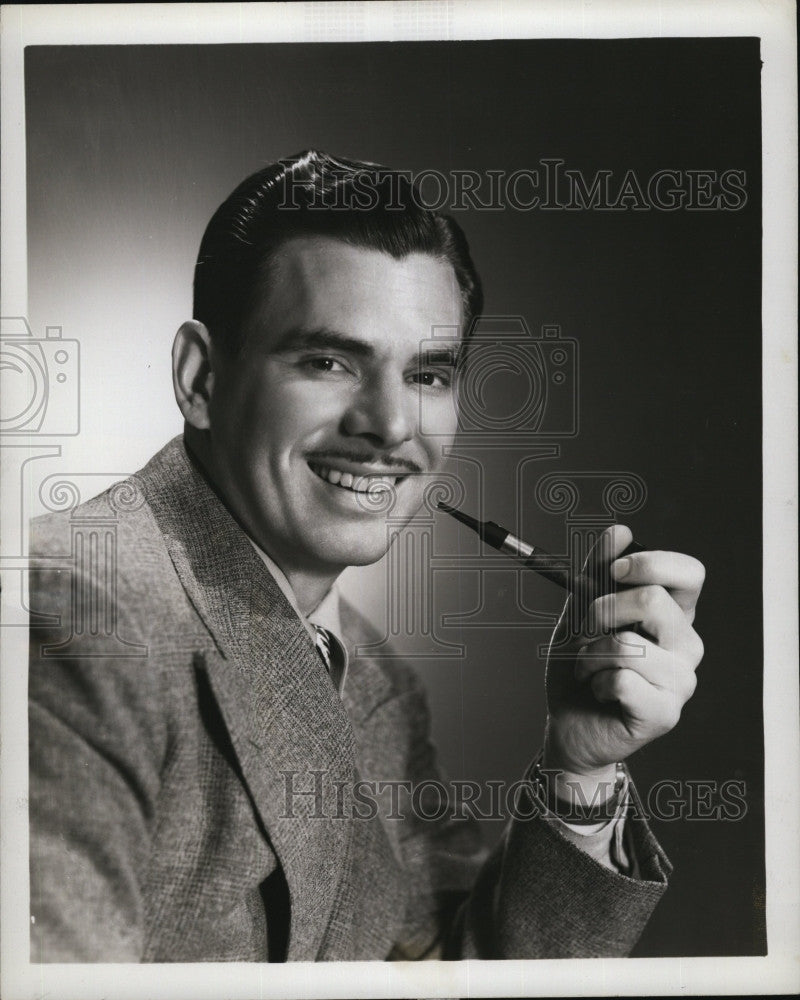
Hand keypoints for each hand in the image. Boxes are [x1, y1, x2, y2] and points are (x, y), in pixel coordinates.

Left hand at [543, 525, 704, 785]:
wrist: (569, 723)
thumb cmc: (581, 667)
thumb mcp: (581, 612)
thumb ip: (598, 572)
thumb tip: (621, 531)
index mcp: (672, 614)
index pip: (690, 573)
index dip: (652, 564)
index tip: (615, 571)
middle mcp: (686, 644)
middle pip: (654, 601)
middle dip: (602, 610)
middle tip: (585, 629)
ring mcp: (681, 680)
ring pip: (629, 645)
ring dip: (591, 654)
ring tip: (588, 668)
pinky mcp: (665, 712)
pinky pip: (623, 680)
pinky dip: (596, 682)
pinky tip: (600, 692)